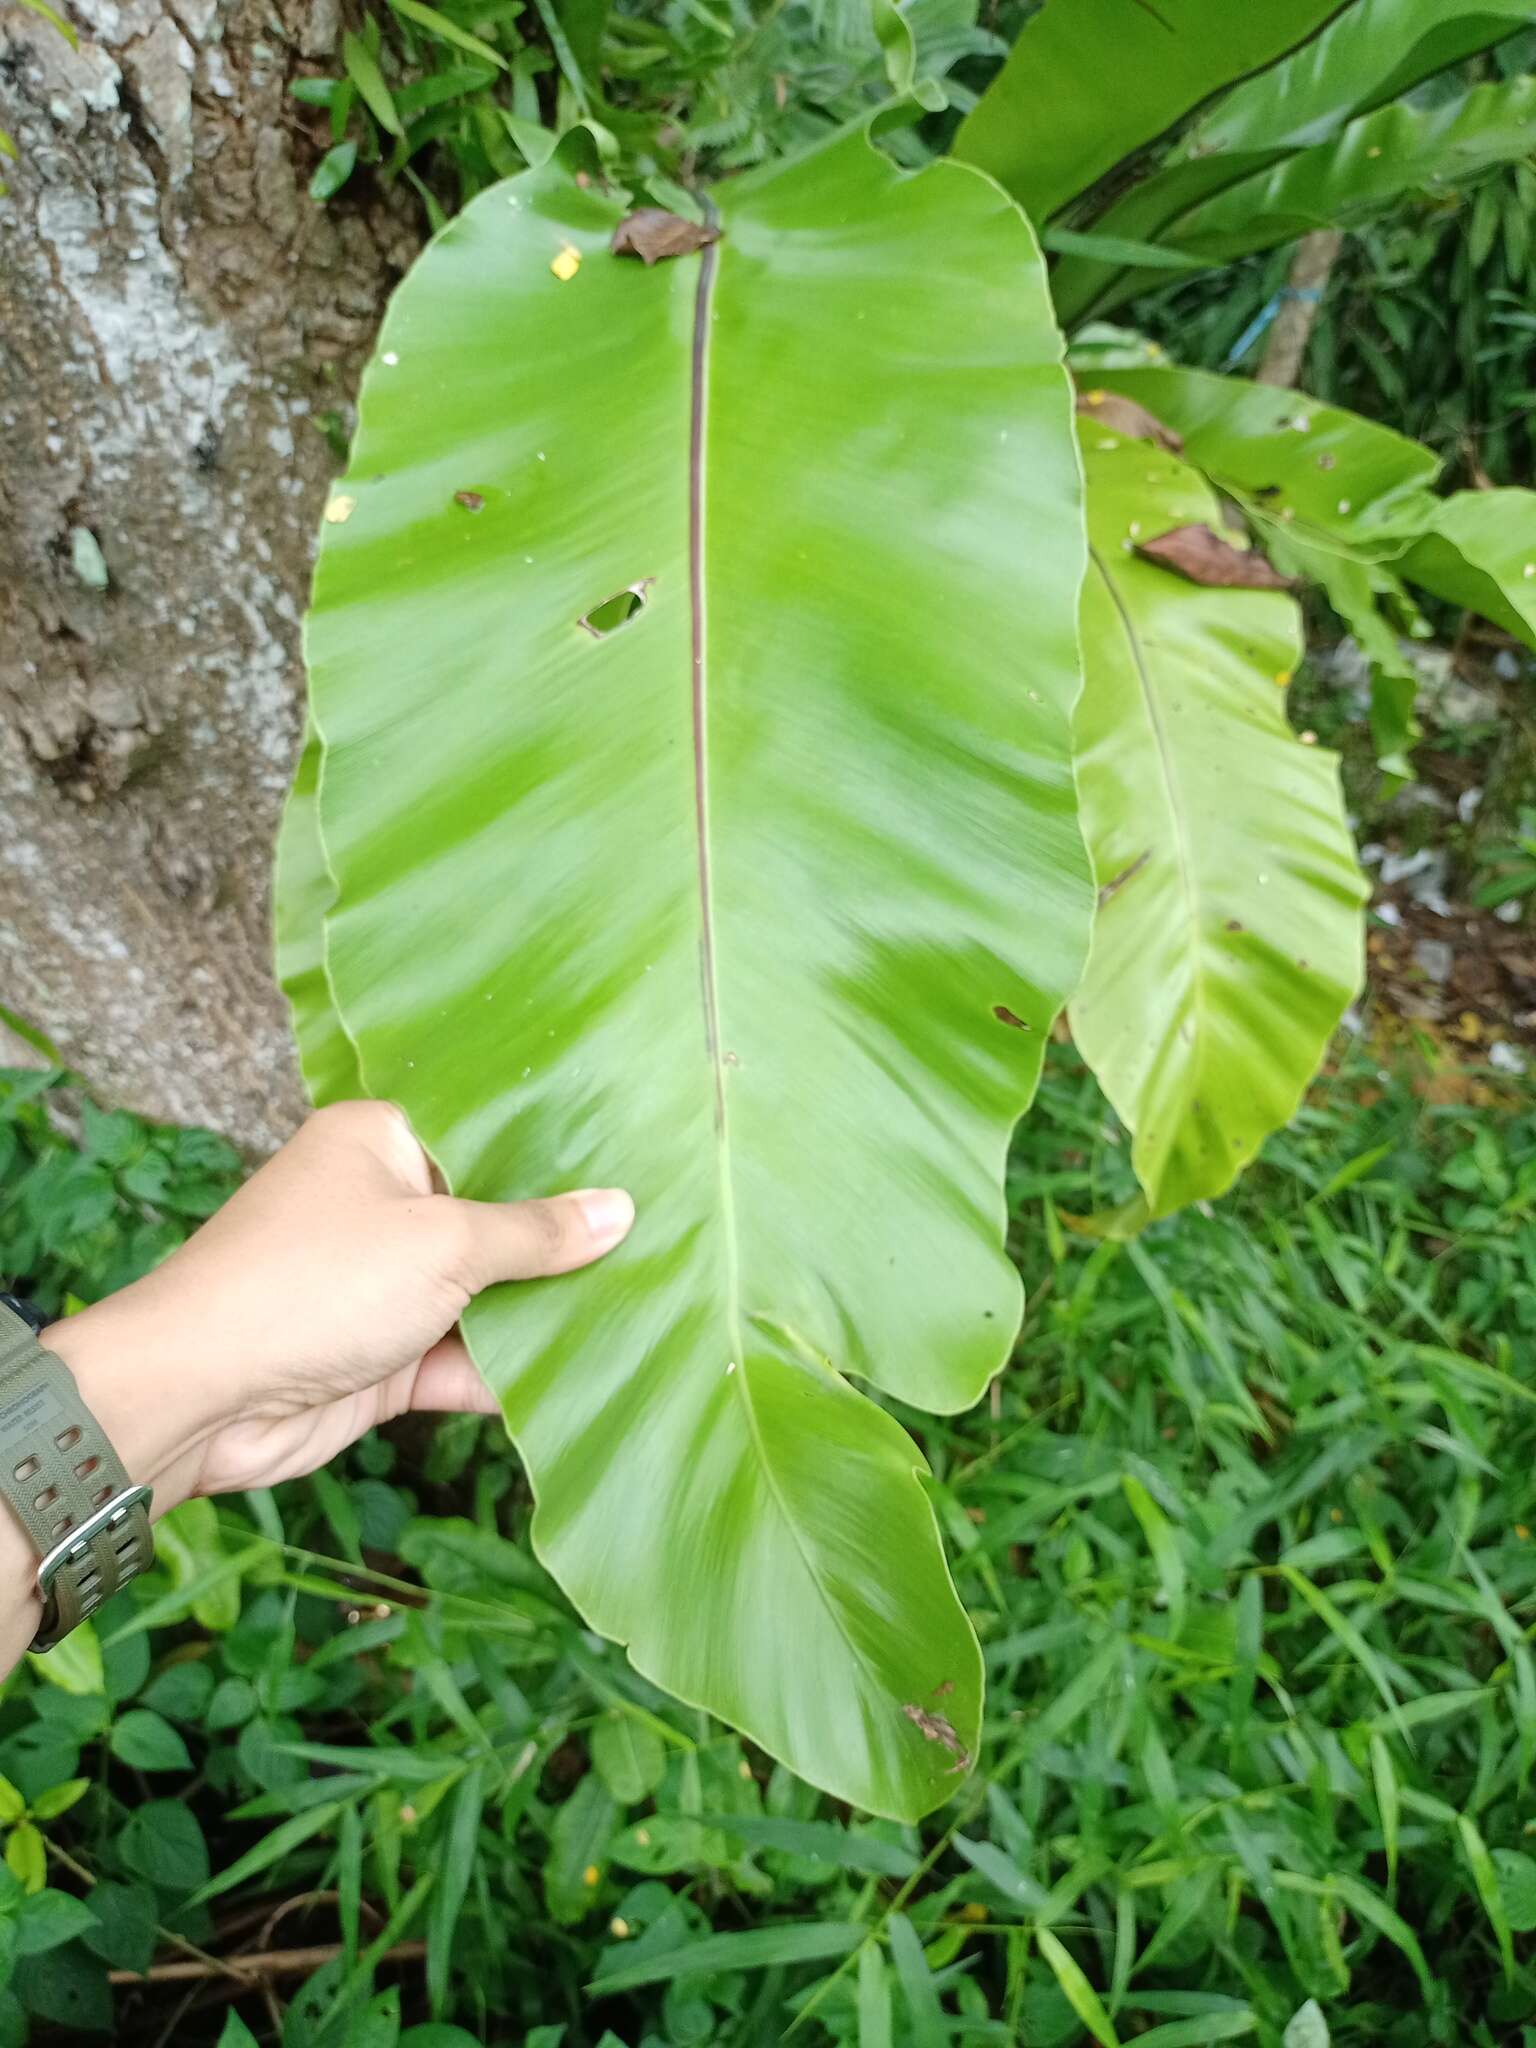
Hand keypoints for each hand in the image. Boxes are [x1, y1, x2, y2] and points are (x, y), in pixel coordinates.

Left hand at [42, 1100, 634, 1506]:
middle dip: (563, 1240)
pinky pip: (463, 1358)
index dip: (556, 1151)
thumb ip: (535, 1233)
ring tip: (650, 1305)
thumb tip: (619, 1210)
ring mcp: (381, 1287)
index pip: (484, 1133)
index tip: (638, 1157)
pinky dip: (513, 1370)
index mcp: (379, 1142)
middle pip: (490, 1218)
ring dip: (545, 1312)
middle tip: (665, 1238)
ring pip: (484, 1295)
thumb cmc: (315, 1282)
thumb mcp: (443, 1243)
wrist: (202, 1395)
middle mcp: (380, 1206)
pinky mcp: (383, 1360)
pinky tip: (593, 1373)